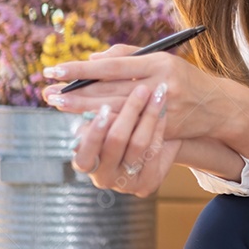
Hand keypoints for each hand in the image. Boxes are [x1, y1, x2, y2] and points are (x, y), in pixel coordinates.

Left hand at [42, 44, 221, 140]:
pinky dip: (105, 123)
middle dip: (76, 91)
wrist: (218, 106)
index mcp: (159, 62)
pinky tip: (85, 121)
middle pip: (109, 90)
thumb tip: (92, 60)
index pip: (112, 66)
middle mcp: (160, 85)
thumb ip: (127, 56)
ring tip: (58, 104)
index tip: (56, 70)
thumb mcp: (162, 59)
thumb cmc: (184, 77)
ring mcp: (161, 109)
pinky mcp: (162, 129)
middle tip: (48, 92)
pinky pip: (128, 127)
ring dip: (82, 108)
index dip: (82, 69)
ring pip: (115, 109)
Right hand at [70, 81, 181, 196]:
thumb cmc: (122, 127)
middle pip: (115, 142)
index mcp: (84, 162)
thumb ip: (97, 98)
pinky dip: (159, 126)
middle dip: (129, 112)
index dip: (94, 129)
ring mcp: (125, 183)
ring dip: (148, 115)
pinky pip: (156, 150)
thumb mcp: (105, 116)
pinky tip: (164, 109)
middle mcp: (102, 177)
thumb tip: (92, 64)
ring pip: (138, 144)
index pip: (84, 150)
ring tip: (156, 93)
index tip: (104, 107)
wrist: (155, 148)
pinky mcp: (147, 184)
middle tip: (141, 89)